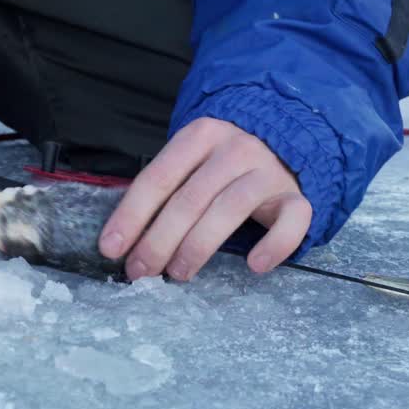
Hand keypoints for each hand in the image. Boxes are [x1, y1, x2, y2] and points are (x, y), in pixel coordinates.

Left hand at [98, 117, 312, 281]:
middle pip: (191, 198)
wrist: (284, 140)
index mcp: (200, 135)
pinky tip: (254, 265)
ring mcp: (269, 171)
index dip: (131, 215)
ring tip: (178, 273)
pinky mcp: (297, 196)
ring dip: (199, 246)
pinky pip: (292, 220)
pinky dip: (275, 245)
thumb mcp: (192, 159)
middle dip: (158, 240)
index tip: (111, 248)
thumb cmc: (223, 161)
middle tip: (140, 270)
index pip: (159, 177)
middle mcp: (236, 149)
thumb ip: (165, 187)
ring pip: (231, 208)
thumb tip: (122, 237)